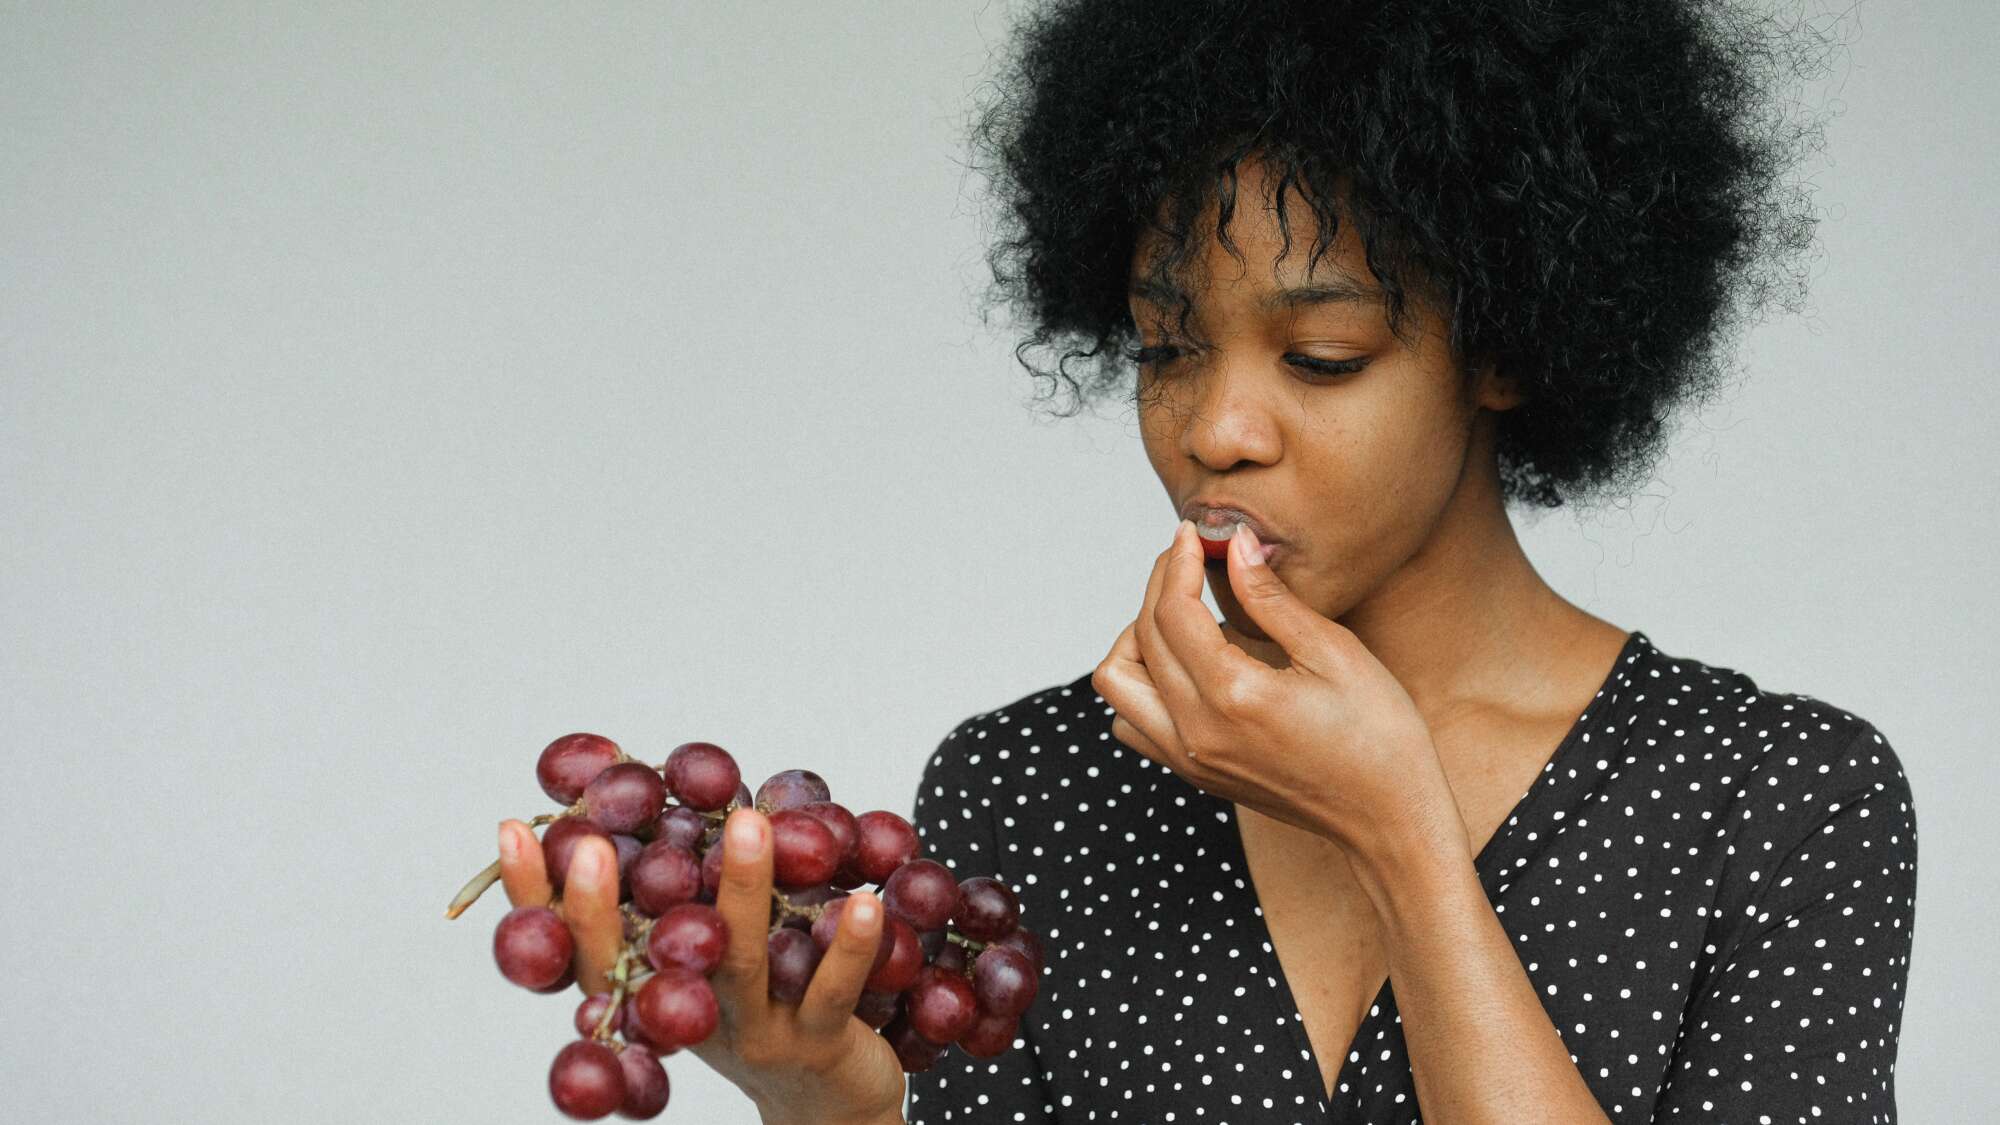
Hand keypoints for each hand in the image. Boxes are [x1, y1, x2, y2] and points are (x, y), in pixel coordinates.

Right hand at [496, 811, 906, 1123]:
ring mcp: (751, 1032)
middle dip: (605, 903)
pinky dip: (849, 944)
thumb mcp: (718, 949)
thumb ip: (689, 884)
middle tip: (592, 840)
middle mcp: (689, 1014)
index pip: (576, 945)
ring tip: (747, 823)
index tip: (510, 830)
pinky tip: (864, 900)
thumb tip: (668, 778)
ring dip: (742, 889)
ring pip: (738, 961)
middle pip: (637, 960)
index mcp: (655, 987)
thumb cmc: (768, 1007)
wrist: (830, 1106)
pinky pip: (829, 989)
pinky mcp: (816, 1043)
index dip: (537, 895)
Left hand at [1090, 519, 1468, 863]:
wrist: (1388, 819)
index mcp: (1233, 696)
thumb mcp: (1334, 652)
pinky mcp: (1193, 772)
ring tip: (1180, 614)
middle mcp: (1196, 731)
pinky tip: (1183, 665)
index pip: (1172, 612)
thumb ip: (1272, 598)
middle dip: (1159, 586)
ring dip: (1135, 639)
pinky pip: (1133, 722)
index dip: (1177, 562)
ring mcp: (1189, 758)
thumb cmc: (1377, 736)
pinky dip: (1141, 685)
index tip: (1193, 533)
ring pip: (1118, 685)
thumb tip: (1235, 546)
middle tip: (1189, 558)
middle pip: (1140, 639)